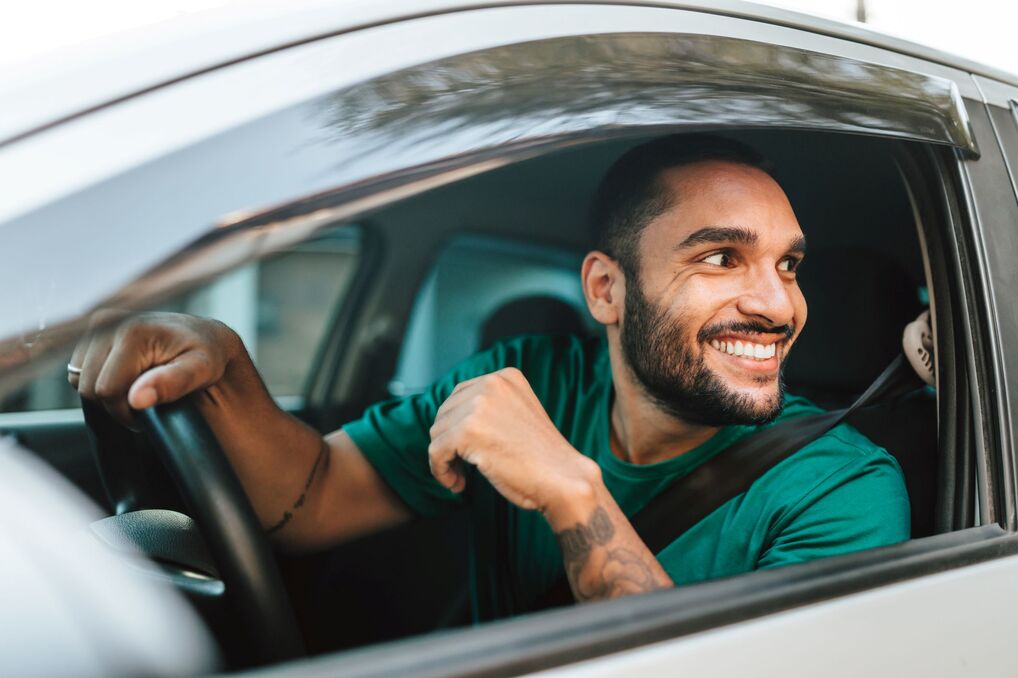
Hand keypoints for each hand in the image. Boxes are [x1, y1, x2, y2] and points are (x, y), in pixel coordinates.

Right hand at [68, 311, 242, 426]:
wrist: (204, 334)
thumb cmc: (205, 354)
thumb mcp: (201, 371)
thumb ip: (171, 384)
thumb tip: (137, 399)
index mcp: (132, 332)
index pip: (106, 390)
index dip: (125, 411)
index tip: (148, 413)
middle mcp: (109, 323)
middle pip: (88, 386)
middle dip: (115, 404)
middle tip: (145, 401)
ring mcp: (99, 323)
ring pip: (79, 379)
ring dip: (106, 392)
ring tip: (139, 386)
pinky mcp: (94, 329)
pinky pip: (79, 369)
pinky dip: (99, 379)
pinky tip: (127, 375)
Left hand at [428, 367, 599, 512]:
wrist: (564, 478)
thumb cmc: (543, 458)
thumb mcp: (518, 415)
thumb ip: (491, 408)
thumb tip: (452, 419)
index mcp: (506, 377)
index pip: (461, 396)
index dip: (457, 426)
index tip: (465, 450)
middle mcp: (491, 384)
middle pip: (446, 413)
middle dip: (449, 442)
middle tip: (461, 468)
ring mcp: (479, 405)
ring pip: (438, 432)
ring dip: (445, 459)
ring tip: (461, 478)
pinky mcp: (467, 430)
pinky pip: (436, 452)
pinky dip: (441, 471)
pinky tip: (457, 483)